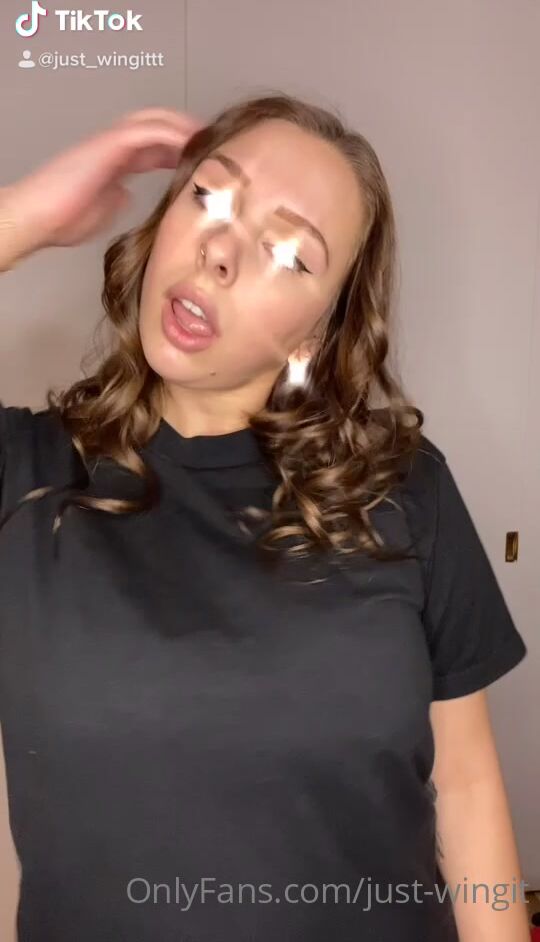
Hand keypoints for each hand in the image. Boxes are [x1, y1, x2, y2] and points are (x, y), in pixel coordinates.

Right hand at [5, 107, 203, 254]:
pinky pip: (145, 130)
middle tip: (211, 141)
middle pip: (155, 126)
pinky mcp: (107, 145)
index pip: (152, 147)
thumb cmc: (61, 218)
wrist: (38, 217)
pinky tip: (188, 139)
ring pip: (153, 121)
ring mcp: (109, 143)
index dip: (178, 148)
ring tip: (205, 136)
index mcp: (113, 162)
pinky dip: (169, 132)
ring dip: (181, 126)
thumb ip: (118, 199)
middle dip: (183, 130)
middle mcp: (113, 147)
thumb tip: (130, 197)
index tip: (200, 158)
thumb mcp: (102, 211)